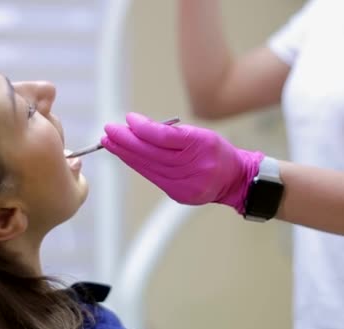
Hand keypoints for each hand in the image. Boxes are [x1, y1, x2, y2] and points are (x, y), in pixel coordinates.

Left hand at [101, 112, 263, 212]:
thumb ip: (172, 133)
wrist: (235, 179)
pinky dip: (138, 165)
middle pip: (152, 153)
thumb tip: (137, 128)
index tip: (127, 119)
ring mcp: (185, 184)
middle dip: (126, 141)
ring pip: (149, 167)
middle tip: (108, 131)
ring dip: (126, 154)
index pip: (164, 137)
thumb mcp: (201, 134)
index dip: (143, 128)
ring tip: (110, 142)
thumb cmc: (216, 151)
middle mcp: (193, 167)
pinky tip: (126, 156)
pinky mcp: (179, 194)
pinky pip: (153, 177)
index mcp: (201, 146)